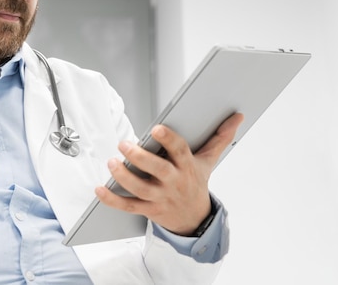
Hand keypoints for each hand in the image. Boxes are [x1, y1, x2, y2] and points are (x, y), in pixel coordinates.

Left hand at [96, 113, 243, 235]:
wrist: (195, 220)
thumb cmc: (196, 183)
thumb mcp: (208, 161)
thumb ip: (220, 138)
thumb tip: (237, 117)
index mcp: (187, 166)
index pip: (179, 151)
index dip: (168, 140)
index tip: (157, 129)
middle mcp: (173, 182)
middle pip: (157, 170)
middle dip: (139, 158)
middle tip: (124, 145)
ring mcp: (160, 197)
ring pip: (140, 189)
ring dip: (123, 176)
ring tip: (111, 163)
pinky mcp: (149, 210)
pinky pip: (128, 206)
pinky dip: (112, 199)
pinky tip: (100, 189)